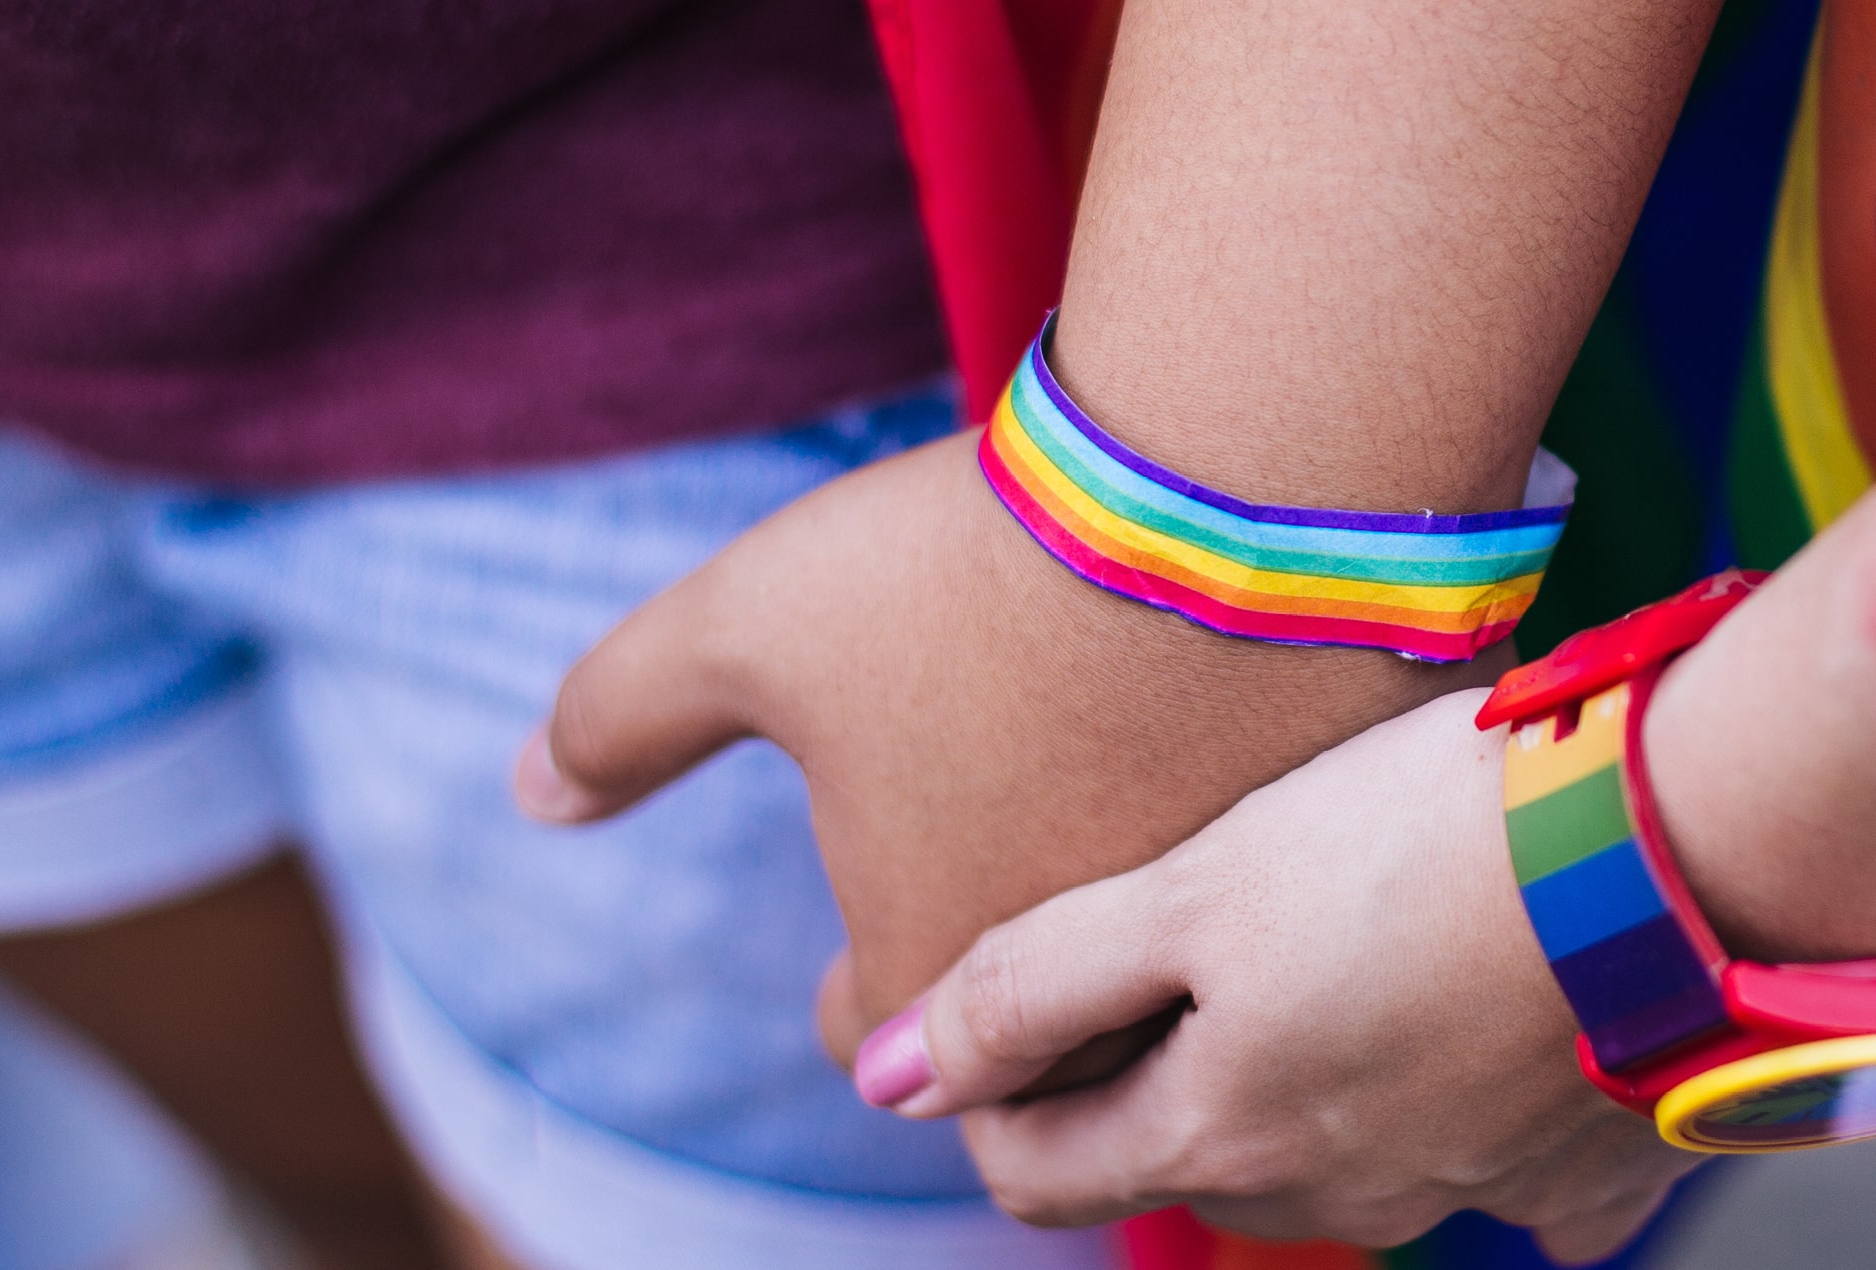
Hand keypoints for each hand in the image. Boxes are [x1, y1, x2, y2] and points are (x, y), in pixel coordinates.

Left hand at [516, 431, 1495, 1056]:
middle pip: (1030, 1044)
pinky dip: (1248, 829)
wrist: (1230, 482)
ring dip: (1129, 922)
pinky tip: (1228, 744)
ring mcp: (1230, 932)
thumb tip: (527, 793)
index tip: (879, 903)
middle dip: (1000, 984)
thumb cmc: (963, 566)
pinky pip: (1288, 874)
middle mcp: (1095, 997)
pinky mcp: (1349, 848)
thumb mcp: (744, 623)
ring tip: (1112, 821)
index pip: (875, 1041)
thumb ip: (618, 717)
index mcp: (932, 974)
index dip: (863, 978)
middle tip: (994, 882)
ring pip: (1167, 973)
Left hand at [862, 691, 1699, 1258]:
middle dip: (1150, 1080)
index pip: (1044, 1173)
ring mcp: (1474, 1194)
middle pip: (1190, 1166)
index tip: (999, 1000)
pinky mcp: (1594, 1163)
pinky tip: (1486, 1011)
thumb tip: (887, 1081)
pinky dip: (1477, 1106)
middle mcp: (1339, 1199)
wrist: (1683, 843)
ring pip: (1339, 1162)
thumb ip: (1032, 986)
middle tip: (1166, 940)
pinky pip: (1511, 1164)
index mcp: (1221, 1137)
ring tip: (1330, 939)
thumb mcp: (1194, 887)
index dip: (993, 1096)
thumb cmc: (1423, 838)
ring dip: (1308, 1080)